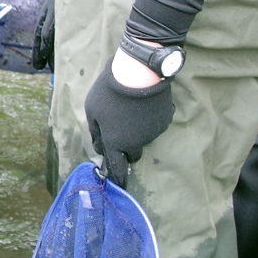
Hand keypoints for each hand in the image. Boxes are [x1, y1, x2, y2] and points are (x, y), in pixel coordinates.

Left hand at [83, 52, 175, 188]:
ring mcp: (153, 132)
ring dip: (138, 131)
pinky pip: (155, 125)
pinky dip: (150, 119)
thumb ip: (95, 131)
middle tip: (121, 131)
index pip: (117, 166)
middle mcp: (137, 142)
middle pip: (133, 154)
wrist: (139, 72)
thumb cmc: (109, 91)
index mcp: (116, 142)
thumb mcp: (92, 110)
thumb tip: (98, 147)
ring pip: (144, 138)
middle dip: (127, 148)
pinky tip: (144, 104)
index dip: (118, 177)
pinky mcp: (165, 121)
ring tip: (132, 109)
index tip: (119, 185)